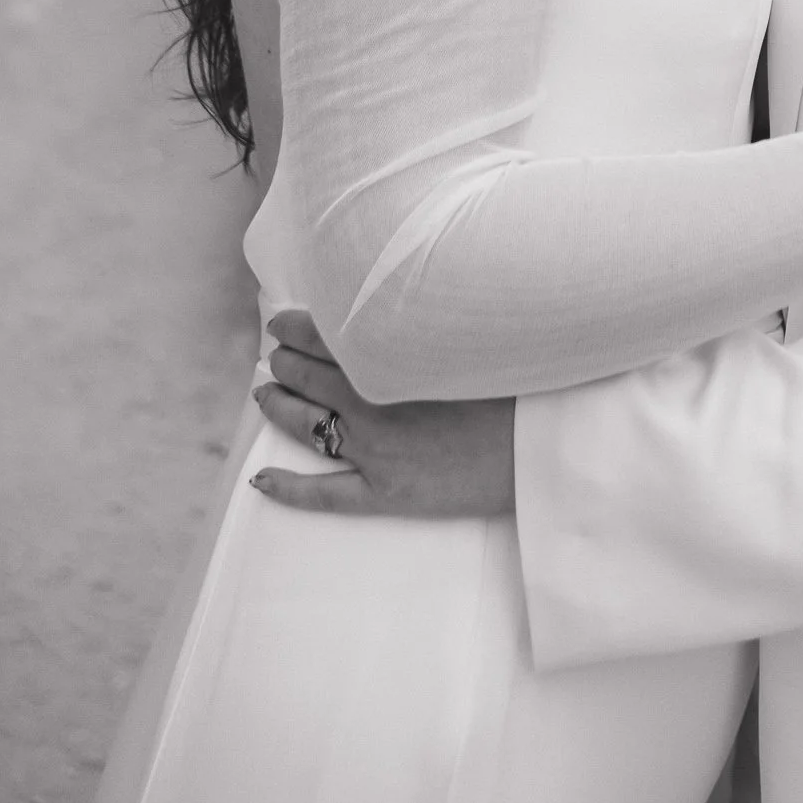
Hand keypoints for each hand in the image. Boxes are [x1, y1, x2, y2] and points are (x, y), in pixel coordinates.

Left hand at [250, 312, 516, 519]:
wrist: (541, 445)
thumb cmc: (517, 383)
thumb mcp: (467, 337)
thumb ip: (425, 322)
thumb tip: (395, 308)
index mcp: (391, 359)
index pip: (323, 336)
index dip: (295, 328)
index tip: (281, 321)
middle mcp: (372, 401)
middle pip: (307, 377)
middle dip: (284, 363)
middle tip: (274, 355)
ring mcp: (374, 450)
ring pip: (306, 425)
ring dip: (279, 406)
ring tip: (265, 394)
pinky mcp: (385, 493)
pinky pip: (324, 494)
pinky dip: (288, 488)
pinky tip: (261, 479)